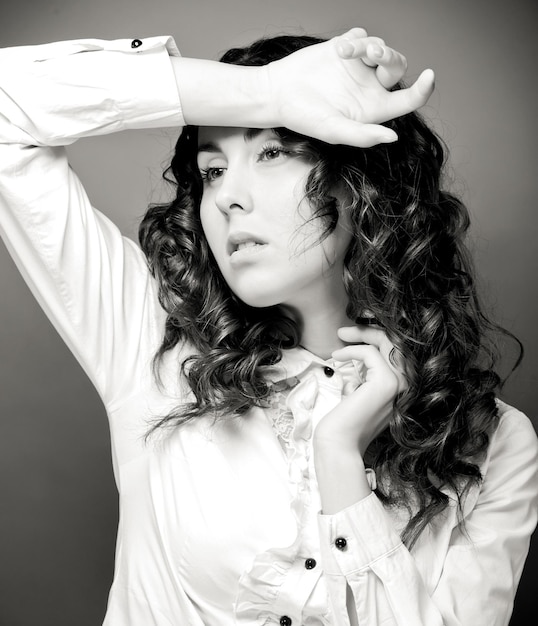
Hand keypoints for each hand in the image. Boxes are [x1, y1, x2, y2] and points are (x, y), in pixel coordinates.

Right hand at [265, 27, 434, 146]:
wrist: (277, 93)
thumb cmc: (304, 117)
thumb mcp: (333, 130)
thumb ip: (362, 135)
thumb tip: (393, 136)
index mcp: (373, 109)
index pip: (409, 99)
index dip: (424, 89)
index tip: (429, 75)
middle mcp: (370, 87)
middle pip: (398, 66)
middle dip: (389, 57)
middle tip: (372, 54)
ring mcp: (359, 67)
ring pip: (380, 47)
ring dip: (368, 45)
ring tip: (343, 52)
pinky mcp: (346, 49)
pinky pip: (361, 35)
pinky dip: (355, 40)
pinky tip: (338, 50)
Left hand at [314, 324, 406, 456]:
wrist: (339, 443)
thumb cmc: (345, 421)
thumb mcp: (362, 391)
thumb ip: (369, 374)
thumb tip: (364, 350)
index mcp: (403, 387)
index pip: (398, 351)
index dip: (377, 337)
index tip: (353, 334)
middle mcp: (408, 385)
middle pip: (396, 342)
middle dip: (369, 330)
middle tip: (344, 331)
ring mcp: (400, 384)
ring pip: (387, 342)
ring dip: (361, 333)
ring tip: (340, 335)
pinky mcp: (386, 383)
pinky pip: (370, 353)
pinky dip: (351, 350)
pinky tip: (337, 357)